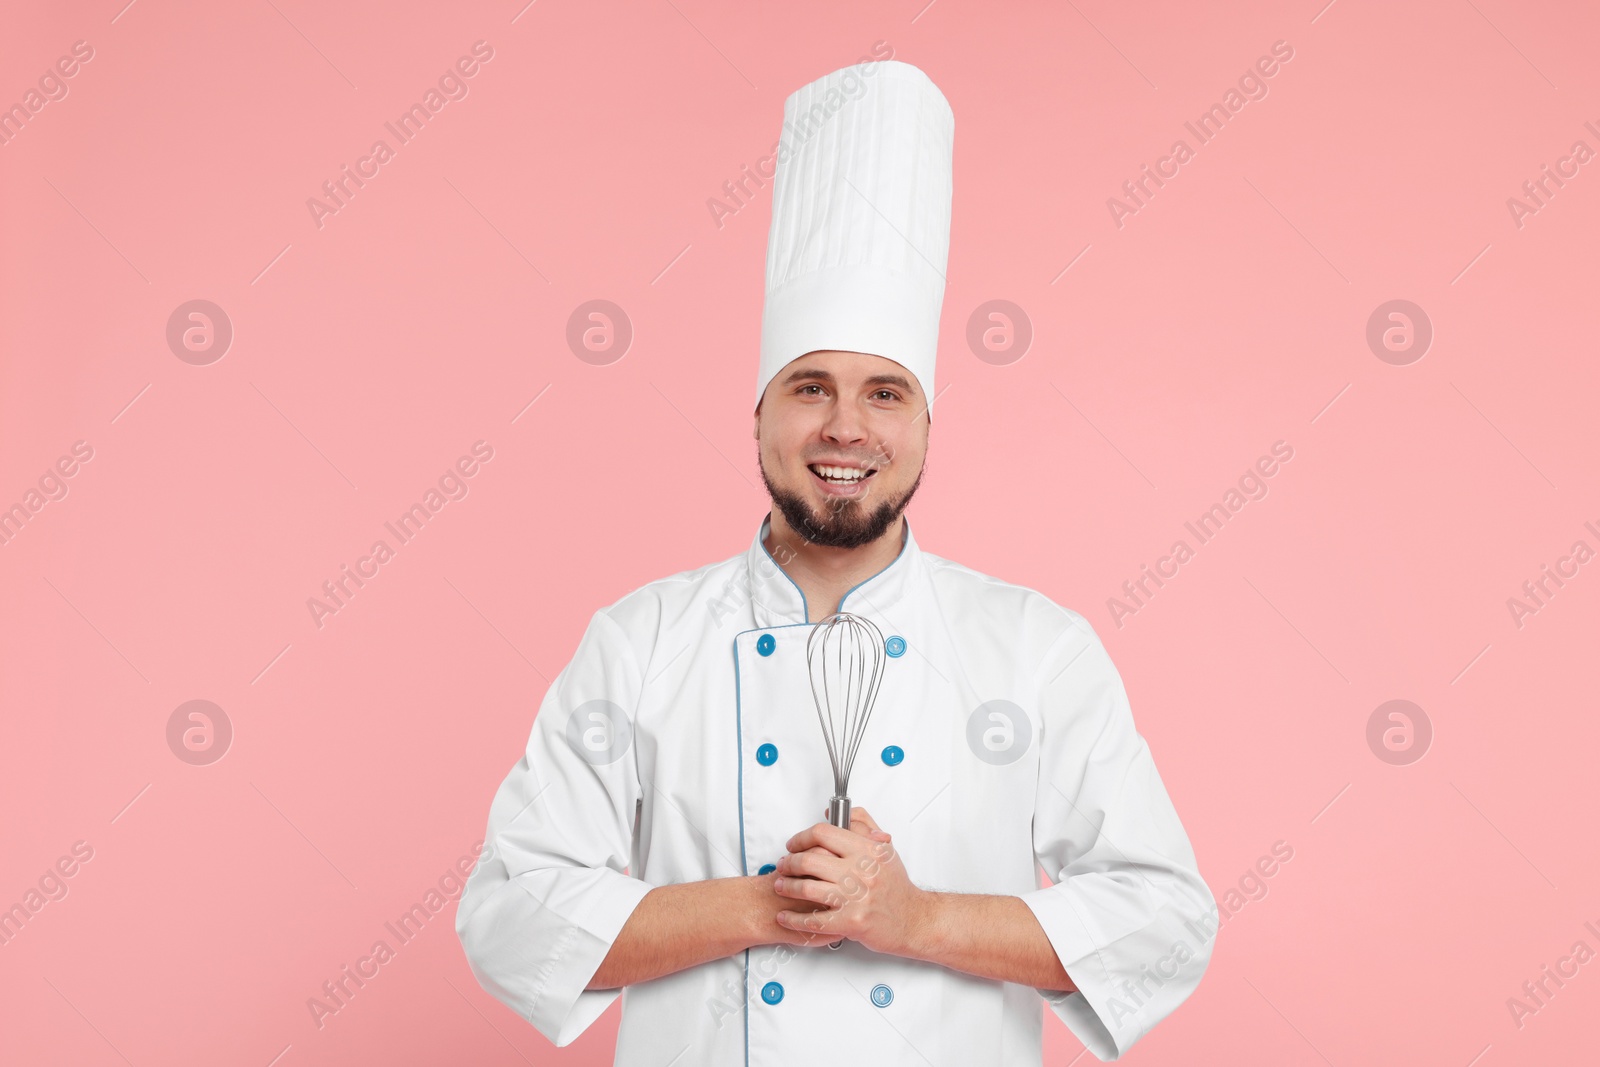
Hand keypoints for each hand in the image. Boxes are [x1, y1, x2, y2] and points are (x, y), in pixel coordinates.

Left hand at [771, 806, 926, 955]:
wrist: (913, 919)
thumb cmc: (897, 886)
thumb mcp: (885, 849)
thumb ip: (862, 825)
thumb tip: (833, 814)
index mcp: (867, 850)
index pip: (823, 834)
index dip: (801, 838)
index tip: (794, 844)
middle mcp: (860, 871)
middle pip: (809, 859)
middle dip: (788, 862)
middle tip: (783, 865)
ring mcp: (855, 898)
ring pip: (807, 887)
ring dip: (787, 887)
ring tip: (781, 886)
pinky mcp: (850, 922)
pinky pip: (813, 920)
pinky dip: (794, 919)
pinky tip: (785, 916)